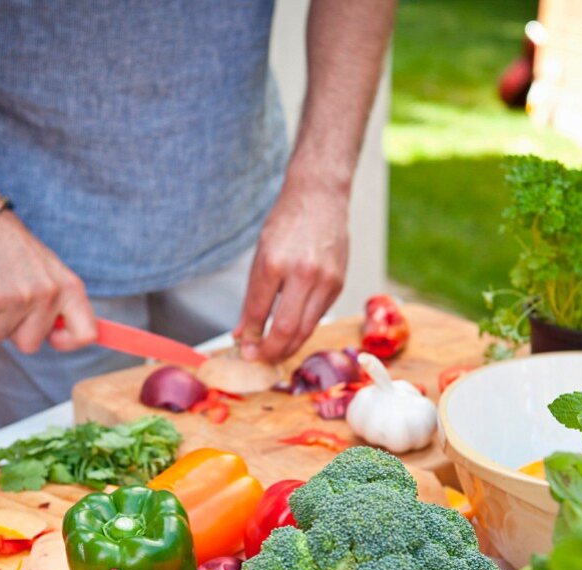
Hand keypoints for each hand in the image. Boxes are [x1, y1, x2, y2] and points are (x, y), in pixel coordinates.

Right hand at [0, 213, 96, 353]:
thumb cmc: (20, 254)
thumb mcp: (54, 275)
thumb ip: (62, 307)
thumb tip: (62, 338)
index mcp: (71, 289)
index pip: (85, 334)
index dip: (67, 342)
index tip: (52, 337)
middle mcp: (49, 294)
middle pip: (29, 345)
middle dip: (14, 329)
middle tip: (11, 301)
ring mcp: (21, 296)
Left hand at [235, 178, 349, 362]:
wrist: (320, 197)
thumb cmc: (287, 222)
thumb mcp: (261, 254)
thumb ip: (254, 295)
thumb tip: (242, 331)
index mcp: (274, 263)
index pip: (257, 313)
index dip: (249, 337)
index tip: (243, 349)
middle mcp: (302, 274)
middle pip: (285, 330)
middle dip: (269, 352)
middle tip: (258, 359)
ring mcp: (325, 280)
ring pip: (305, 329)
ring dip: (287, 347)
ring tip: (273, 353)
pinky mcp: (338, 284)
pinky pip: (317, 316)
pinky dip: (302, 329)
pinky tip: (292, 332)